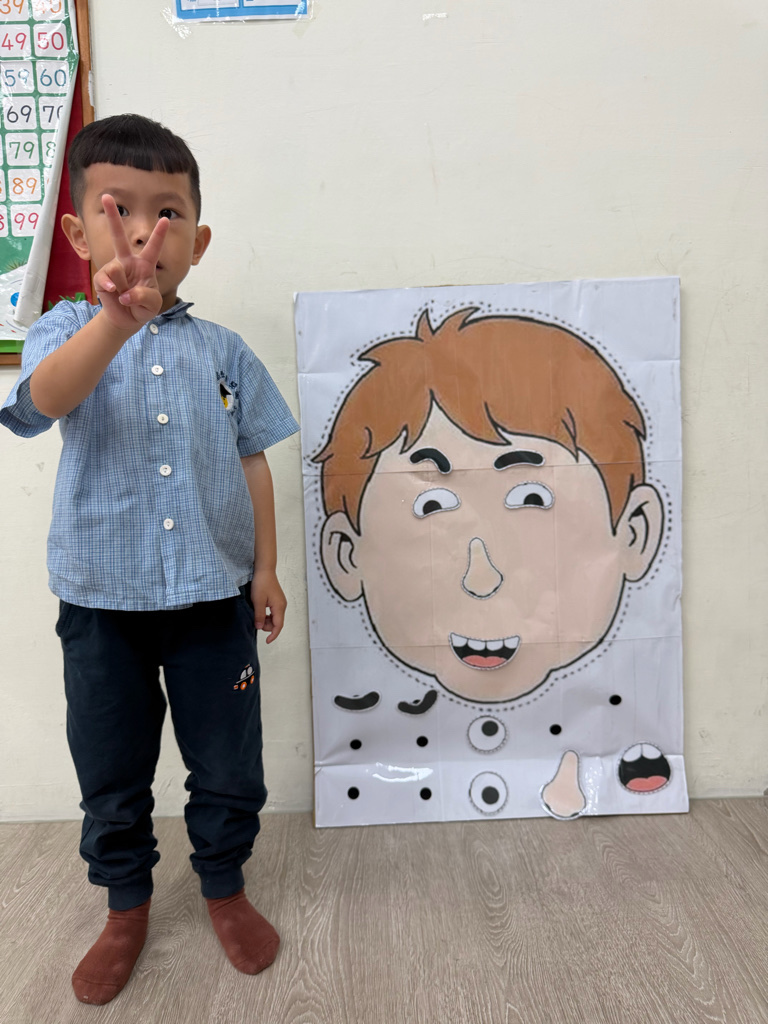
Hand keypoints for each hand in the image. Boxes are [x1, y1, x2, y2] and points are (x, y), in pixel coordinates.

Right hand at [93, 194, 169, 329]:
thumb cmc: (143, 307)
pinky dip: (110, 288)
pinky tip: (113, 293)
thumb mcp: (153, 304)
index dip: (159, 234)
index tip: (165, 219)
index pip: (153, 247)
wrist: (127, 319)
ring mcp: (114, 269)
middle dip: (112, 216)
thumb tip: (125, 292)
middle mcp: (128, 262)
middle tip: (105, 196)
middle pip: (119, 237)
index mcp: (145, 264)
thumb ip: (145, 296)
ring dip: (123, 287)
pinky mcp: (102, 279)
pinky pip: (104, 279)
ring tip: (126, 297)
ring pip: (116, 269)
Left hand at [250, 569, 286, 643]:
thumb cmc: (262, 583)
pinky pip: (273, 612)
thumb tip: (259, 627)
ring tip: (256, 615)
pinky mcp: (277, 600)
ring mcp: (280, 603)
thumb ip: (259, 615)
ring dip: (266, 620)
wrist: (264, 570)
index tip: (267, 641)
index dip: (273, 635)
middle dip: (267, 626)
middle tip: (256, 622)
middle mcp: (282, 606)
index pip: (278, 625)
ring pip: (274, 618)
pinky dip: (267, 615)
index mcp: (279, 607)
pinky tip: (260, 611)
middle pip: (277, 622)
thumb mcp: (258, 601)